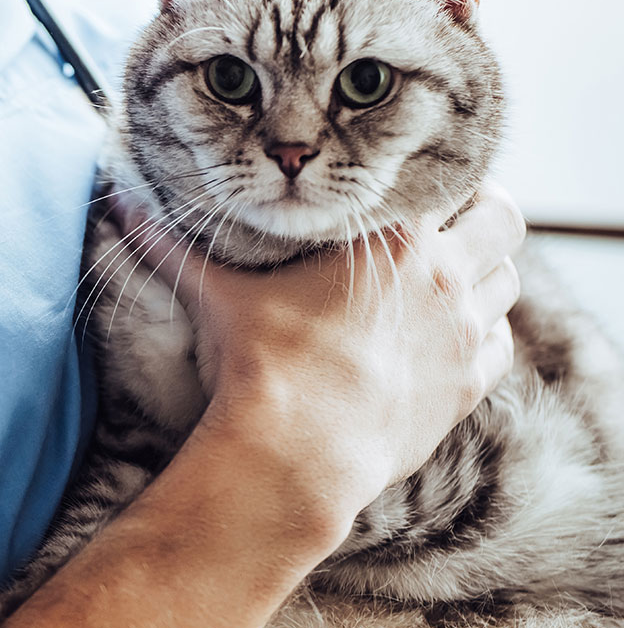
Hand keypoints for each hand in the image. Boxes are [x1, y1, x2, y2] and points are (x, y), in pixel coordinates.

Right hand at [117, 180, 524, 534]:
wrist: (297, 455)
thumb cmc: (261, 363)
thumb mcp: (215, 293)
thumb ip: (169, 242)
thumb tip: (120, 201)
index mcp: (395, 240)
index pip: (449, 177)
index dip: (435, 172)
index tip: (413, 179)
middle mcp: (445, 278)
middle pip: (503, 219)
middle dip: (483, 211)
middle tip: (449, 218)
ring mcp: (464, 335)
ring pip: (508, 280)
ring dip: (485, 271)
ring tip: (447, 275)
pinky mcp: (467, 387)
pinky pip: (500, 344)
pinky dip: (483, 333)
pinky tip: (447, 335)